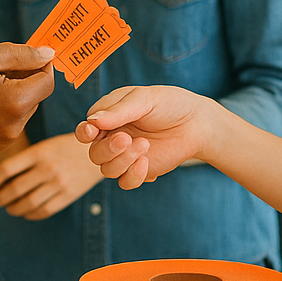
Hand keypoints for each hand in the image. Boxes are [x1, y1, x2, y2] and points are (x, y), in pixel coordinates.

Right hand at [0, 42, 54, 154]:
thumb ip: (22, 54)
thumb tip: (50, 53)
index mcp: (15, 102)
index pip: (48, 80)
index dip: (40, 64)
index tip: (25, 54)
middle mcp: (14, 127)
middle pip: (36, 95)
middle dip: (24, 78)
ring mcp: (4, 140)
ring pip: (24, 109)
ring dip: (13, 93)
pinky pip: (9, 122)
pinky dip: (2, 109)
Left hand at [0, 133, 103, 218]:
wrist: (99, 152)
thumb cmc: (66, 148)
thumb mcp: (45, 145)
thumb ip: (26, 159)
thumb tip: (1, 178)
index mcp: (39, 152)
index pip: (6, 169)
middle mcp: (47, 168)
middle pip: (14, 189)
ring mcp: (58, 184)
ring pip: (27, 203)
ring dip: (13, 208)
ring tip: (8, 208)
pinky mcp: (68, 196)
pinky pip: (44, 211)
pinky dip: (30, 214)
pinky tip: (25, 212)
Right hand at [75, 85, 212, 188]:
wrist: (197, 123)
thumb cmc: (170, 104)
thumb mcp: (144, 99)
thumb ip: (118, 110)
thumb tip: (92, 121)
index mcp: (108, 117)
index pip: (86, 129)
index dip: (84, 133)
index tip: (93, 131)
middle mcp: (112, 137)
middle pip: (94, 153)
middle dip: (108, 148)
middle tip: (127, 138)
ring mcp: (125, 156)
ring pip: (106, 170)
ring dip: (123, 160)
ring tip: (145, 144)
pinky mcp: (138, 171)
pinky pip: (124, 182)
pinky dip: (132, 175)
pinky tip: (146, 163)